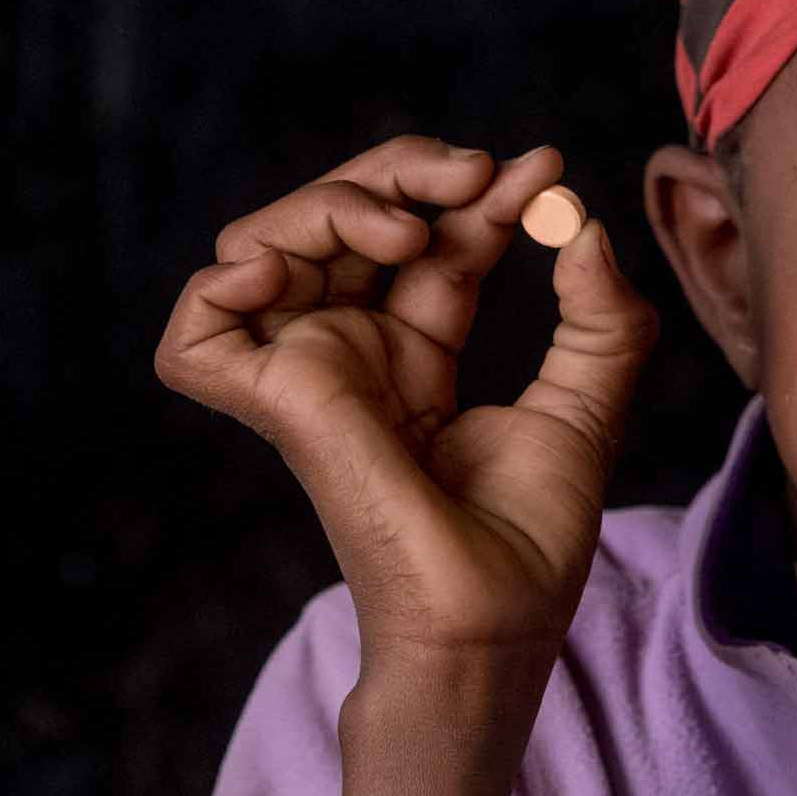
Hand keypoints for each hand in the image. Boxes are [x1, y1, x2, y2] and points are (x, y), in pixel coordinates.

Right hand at [156, 137, 659, 665]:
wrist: (489, 624)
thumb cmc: (527, 546)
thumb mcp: (587, 407)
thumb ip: (600, 320)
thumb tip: (584, 225)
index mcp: (414, 357)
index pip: (431, 243)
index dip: (479, 197)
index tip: (544, 171)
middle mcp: (352, 356)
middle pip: (342, 220)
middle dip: (403, 172)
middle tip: (475, 173)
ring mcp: (307, 375)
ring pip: (266, 243)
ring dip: (332, 204)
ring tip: (406, 233)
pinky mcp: (274, 403)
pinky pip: (196, 332)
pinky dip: (222, 282)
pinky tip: (289, 269)